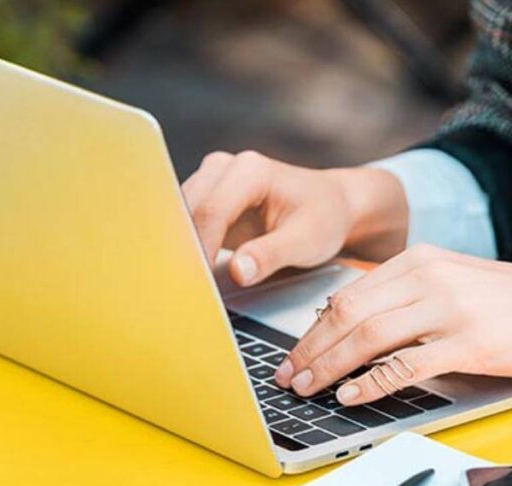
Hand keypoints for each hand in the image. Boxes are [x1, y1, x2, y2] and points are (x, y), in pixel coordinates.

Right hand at [182, 151, 407, 285]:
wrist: (332, 206)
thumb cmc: (324, 218)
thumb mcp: (306, 241)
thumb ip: (271, 255)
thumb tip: (237, 272)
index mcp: (250, 170)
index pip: (211, 212)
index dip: (200, 250)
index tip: (197, 285)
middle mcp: (224, 168)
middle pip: (188, 212)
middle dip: (185, 252)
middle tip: (185, 291)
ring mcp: (212, 180)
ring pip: (179, 217)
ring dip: (181, 250)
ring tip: (186, 286)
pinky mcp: (207, 198)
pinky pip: (186, 223)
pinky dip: (186, 248)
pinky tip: (191, 274)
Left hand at [274, 244, 511, 405]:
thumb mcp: (455, 279)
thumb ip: (408, 293)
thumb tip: (355, 322)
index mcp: (421, 260)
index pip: (350, 294)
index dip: (314, 327)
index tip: (295, 350)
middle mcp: (429, 277)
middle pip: (349, 314)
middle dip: (311, 349)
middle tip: (288, 375)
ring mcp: (449, 309)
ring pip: (369, 337)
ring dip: (330, 366)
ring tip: (308, 388)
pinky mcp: (470, 343)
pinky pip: (406, 366)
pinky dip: (371, 383)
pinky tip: (352, 396)